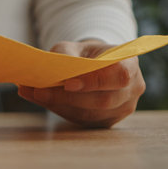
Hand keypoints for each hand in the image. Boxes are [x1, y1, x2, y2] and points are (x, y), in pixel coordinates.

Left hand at [18, 40, 145, 127]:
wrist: (95, 65)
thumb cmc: (86, 54)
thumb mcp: (74, 47)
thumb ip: (65, 55)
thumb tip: (50, 71)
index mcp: (130, 63)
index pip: (119, 76)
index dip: (95, 82)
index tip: (68, 83)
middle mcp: (132, 89)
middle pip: (103, 100)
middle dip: (69, 98)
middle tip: (40, 92)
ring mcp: (123, 108)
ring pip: (91, 114)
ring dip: (60, 106)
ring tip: (34, 94)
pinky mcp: (108, 121)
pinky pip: (84, 121)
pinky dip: (61, 111)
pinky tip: (42, 101)